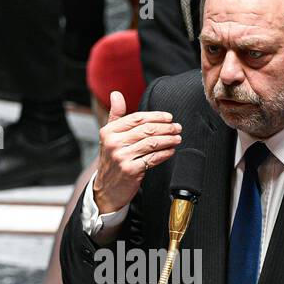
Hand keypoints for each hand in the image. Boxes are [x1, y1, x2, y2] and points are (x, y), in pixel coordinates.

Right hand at [92, 91, 180, 214]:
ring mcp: (122, 157)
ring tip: (177, 138)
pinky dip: (165, 153)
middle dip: (166, 127)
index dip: (156, 116)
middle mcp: (114, 143)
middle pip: (146, 130)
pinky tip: (171, 151)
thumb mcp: (109, 136)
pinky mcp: (131, 170)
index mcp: (108, 131)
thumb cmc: (111, 160)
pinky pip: (153, 158)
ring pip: (152, 143)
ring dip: (168, 139)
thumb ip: (115, 115)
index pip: (136, 118)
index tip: (169, 117)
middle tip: (177, 127)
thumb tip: (116, 94)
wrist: (107, 189)